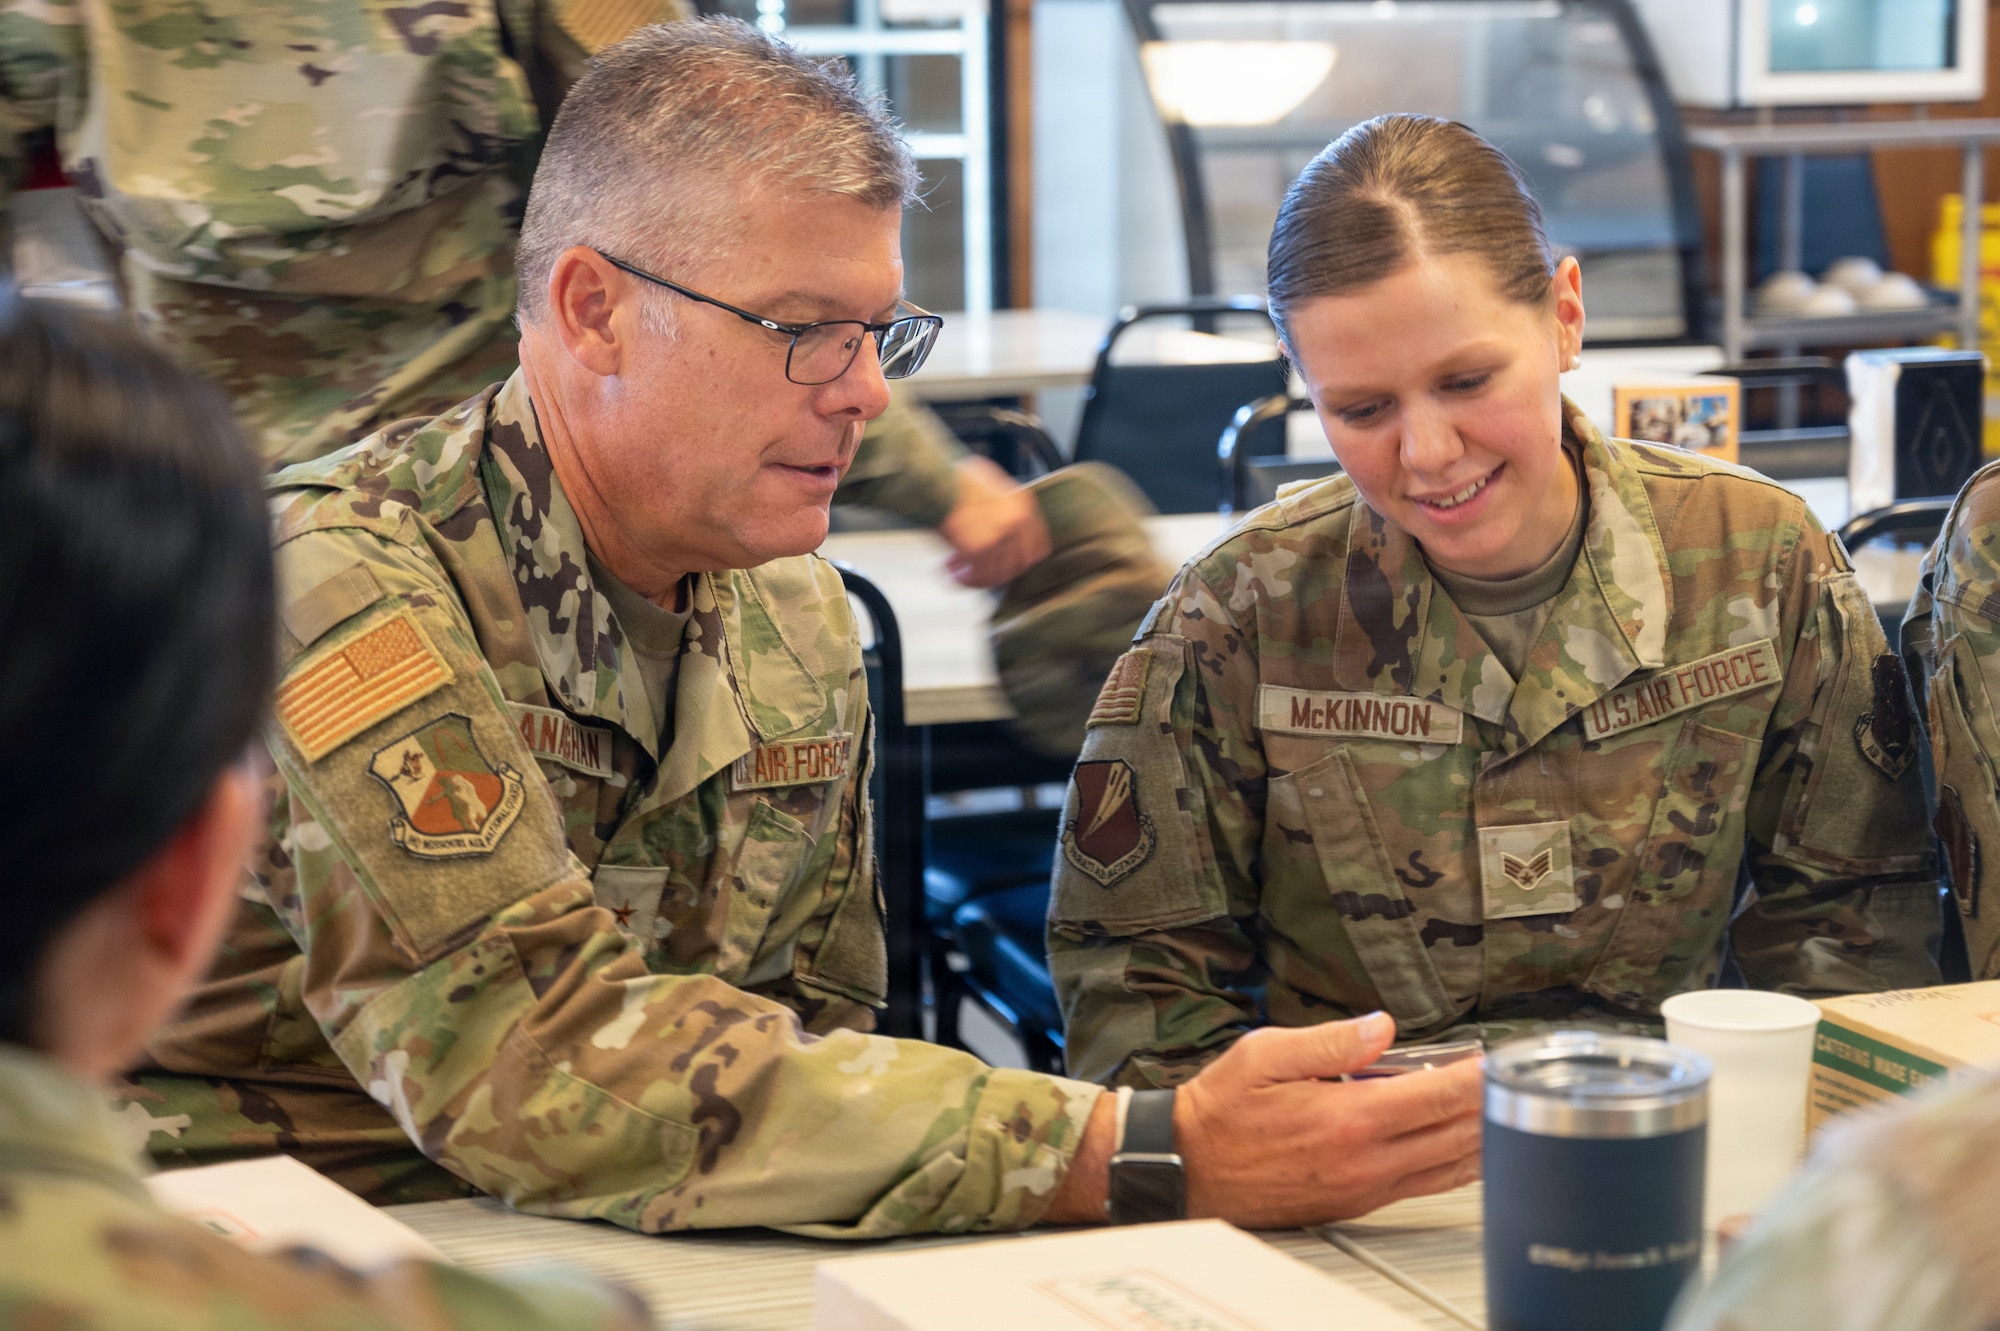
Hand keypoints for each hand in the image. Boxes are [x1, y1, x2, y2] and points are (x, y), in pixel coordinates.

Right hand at [937, 455, 1051, 588]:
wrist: (937, 481)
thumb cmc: (956, 479)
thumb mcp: (991, 482)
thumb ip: (1002, 503)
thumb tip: (997, 521)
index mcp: (1023, 504)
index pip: (1038, 547)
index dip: (1021, 561)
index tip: (1009, 567)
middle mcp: (1017, 521)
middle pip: (1019, 565)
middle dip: (998, 573)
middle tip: (981, 574)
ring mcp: (1000, 535)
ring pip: (998, 574)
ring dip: (978, 577)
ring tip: (959, 572)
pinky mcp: (980, 548)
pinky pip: (979, 575)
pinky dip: (965, 579)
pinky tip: (952, 571)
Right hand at [1045, 1014, 1483, 1227]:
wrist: (1186, 1167)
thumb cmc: (1220, 1111)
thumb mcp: (1265, 1054)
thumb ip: (1331, 1041)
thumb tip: (1381, 1026)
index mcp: (1348, 1119)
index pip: (1437, 1096)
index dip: (1478, 1075)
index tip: (1502, 1057)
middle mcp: (1365, 1160)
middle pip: (1455, 1135)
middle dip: (1491, 1104)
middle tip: (1514, 1076)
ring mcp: (1364, 1187)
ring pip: (1447, 1168)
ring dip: (1481, 1138)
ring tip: (1504, 1108)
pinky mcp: (1356, 1202)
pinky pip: (1424, 1185)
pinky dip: (1455, 1165)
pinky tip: (1465, 1147)